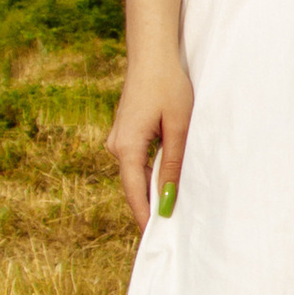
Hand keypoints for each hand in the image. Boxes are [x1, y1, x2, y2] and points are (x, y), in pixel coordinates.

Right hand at [107, 51, 193, 228]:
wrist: (151, 55)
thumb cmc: (168, 86)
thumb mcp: (177, 127)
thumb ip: (172, 164)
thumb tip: (168, 197)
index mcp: (127, 146)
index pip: (134, 191)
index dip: (144, 216)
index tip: (152, 239)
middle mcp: (116, 145)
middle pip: (132, 185)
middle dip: (148, 207)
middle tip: (166, 231)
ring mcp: (118, 139)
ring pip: (134, 174)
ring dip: (149, 190)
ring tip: (168, 210)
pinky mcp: (124, 133)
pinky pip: (135, 161)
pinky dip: (148, 174)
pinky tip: (164, 182)